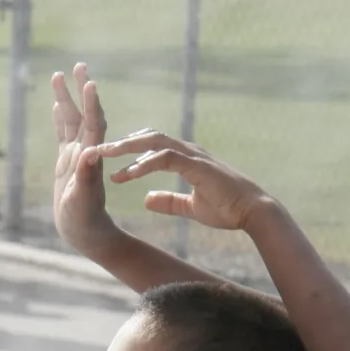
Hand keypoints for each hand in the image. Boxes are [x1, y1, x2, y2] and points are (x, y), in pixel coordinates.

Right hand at [51, 63, 119, 255]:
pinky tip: (57, 105)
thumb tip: (90, 153)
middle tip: (78, 65)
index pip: (93, 124)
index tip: (90, 83)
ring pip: (71, 120)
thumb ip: (86, 177)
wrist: (86, 232)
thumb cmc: (84, 220)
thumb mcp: (83, 200)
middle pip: (82, 114)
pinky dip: (60, 118)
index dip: (91, 104)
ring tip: (59, 75)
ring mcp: (76, 155)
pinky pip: (64, 135)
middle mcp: (86, 151)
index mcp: (91, 158)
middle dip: (79, 90)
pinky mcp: (67, 162)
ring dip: (67, 98)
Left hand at [96, 131, 272, 231]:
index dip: (128, 151)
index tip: (105, 162)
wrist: (255, 212)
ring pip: (153, 142)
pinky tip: (128, 173)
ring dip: (126, 148)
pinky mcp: (198, 166)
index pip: (150, 146)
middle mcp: (187, 151)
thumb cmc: (228, 209)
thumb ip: (169, 201)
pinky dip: (145, 164)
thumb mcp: (191, 207)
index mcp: (185, 158)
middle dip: (120, 143)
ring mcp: (193, 155)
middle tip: (94, 149)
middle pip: (147, 137)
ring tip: (103, 155)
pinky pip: (166, 158)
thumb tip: (146, 200)